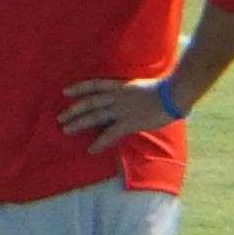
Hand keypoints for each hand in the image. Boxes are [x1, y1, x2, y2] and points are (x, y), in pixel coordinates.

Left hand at [62, 76, 181, 149]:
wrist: (174, 94)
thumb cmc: (164, 89)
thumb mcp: (141, 86)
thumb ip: (130, 92)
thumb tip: (126, 96)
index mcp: (120, 86)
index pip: (95, 85)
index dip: (79, 88)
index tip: (65, 91)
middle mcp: (117, 97)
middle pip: (90, 103)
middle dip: (73, 110)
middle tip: (59, 118)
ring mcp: (122, 110)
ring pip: (95, 116)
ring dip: (79, 123)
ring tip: (66, 130)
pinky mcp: (129, 122)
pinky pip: (110, 134)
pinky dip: (99, 142)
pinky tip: (91, 149)